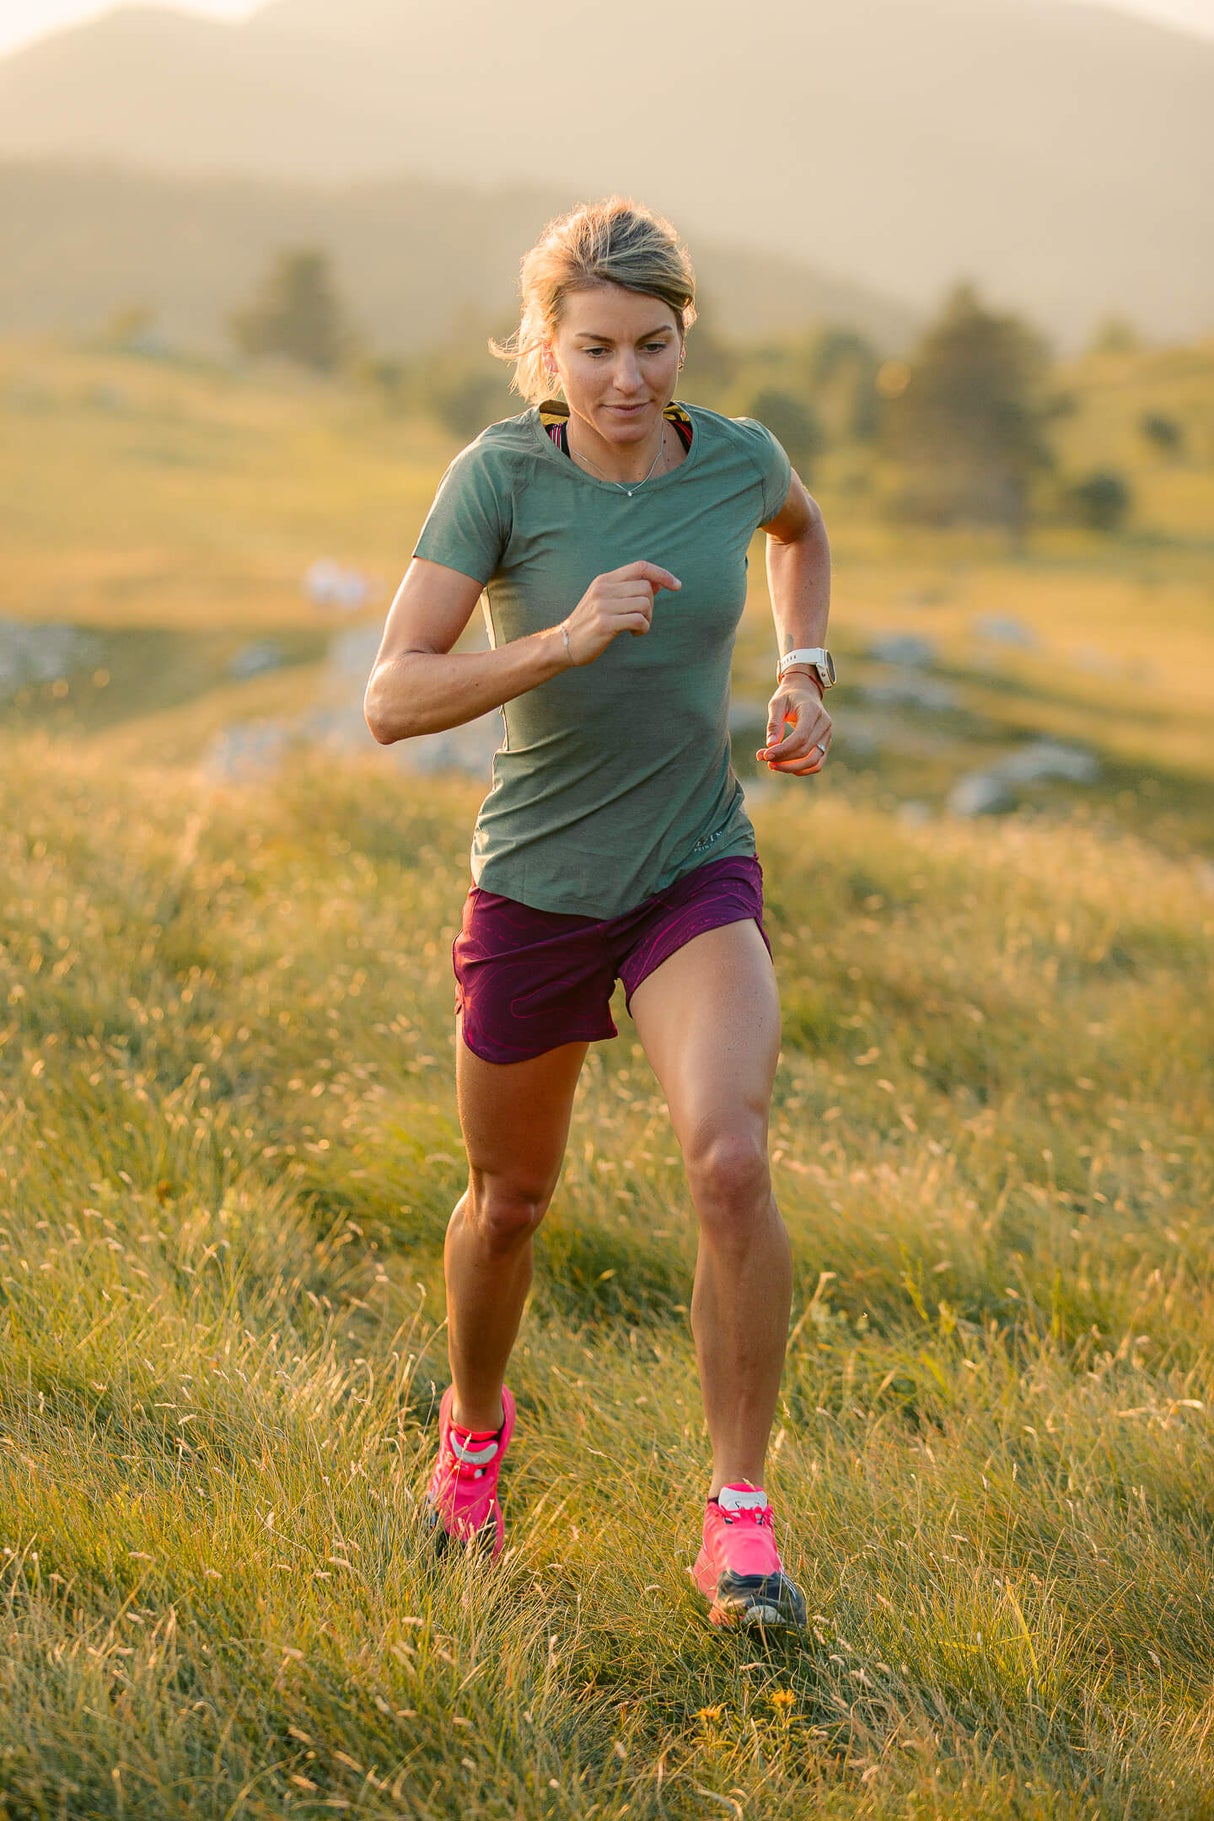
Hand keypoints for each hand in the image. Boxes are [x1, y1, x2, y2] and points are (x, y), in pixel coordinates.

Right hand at [561, 561, 680, 665]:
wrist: (563, 644)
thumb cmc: (590, 624)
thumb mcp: (607, 601)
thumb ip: (630, 590)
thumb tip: (659, 583)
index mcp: (605, 580)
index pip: (641, 566)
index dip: (662, 574)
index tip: (677, 585)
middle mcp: (603, 589)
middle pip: (646, 587)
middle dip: (652, 606)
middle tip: (643, 619)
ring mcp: (602, 605)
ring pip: (644, 604)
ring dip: (647, 619)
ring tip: (637, 628)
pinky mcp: (604, 623)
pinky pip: (638, 620)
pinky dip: (643, 629)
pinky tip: (634, 634)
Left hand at [757, 678, 832, 774]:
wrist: (805, 692)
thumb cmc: (788, 697)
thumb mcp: (777, 703)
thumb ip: (774, 723)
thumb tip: (770, 745)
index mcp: (812, 711)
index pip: (801, 737)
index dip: (783, 749)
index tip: (765, 755)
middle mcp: (824, 724)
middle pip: (805, 751)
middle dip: (783, 759)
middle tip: (763, 758)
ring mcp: (827, 735)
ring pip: (813, 761)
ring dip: (791, 768)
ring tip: (772, 765)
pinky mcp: (825, 744)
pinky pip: (817, 764)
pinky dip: (802, 770)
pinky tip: (785, 766)